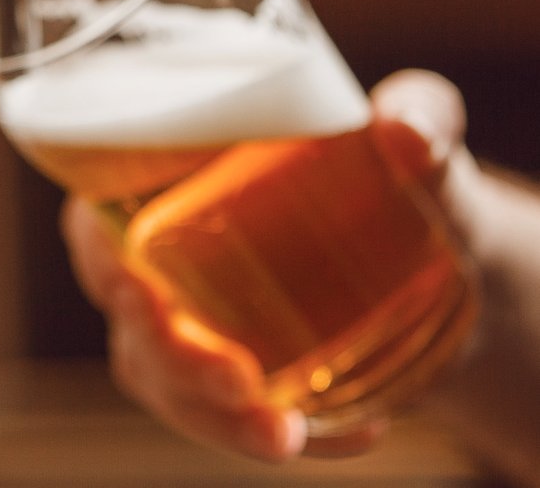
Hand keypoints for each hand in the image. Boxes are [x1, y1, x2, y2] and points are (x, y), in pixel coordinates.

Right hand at [61, 70, 473, 460]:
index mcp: (172, 176)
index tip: (134, 285)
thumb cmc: (402, 170)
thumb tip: (405, 131)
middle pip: (125, 309)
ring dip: (209, 415)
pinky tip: (353, 432)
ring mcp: (187, 318)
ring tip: (283, 432)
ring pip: (159, 376)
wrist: (450, 258)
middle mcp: (162, 250)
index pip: (97, 213)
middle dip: (166, 353)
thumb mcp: (424, 131)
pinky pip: (219, 418)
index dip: (98, 252)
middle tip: (235, 376)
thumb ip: (422, 112)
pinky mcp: (225, 373)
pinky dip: (266, 435)